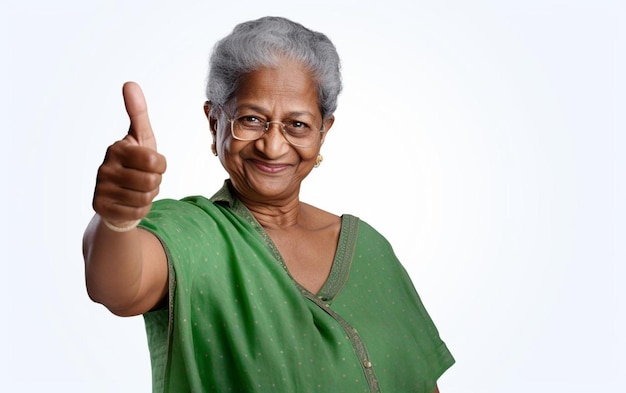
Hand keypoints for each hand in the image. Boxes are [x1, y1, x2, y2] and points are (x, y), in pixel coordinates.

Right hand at [92, 82, 166, 226]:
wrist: (118, 195)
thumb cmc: (135, 163)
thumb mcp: (141, 138)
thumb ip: (138, 113)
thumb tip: (129, 83)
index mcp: (117, 148)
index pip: (155, 160)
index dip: (161, 166)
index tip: (152, 164)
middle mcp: (104, 167)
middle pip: (152, 180)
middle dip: (156, 183)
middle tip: (146, 180)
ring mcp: (100, 188)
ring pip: (145, 198)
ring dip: (148, 196)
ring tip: (137, 190)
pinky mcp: (101, 207)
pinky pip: (137, 212)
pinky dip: (140, 209)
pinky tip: (130, 203)